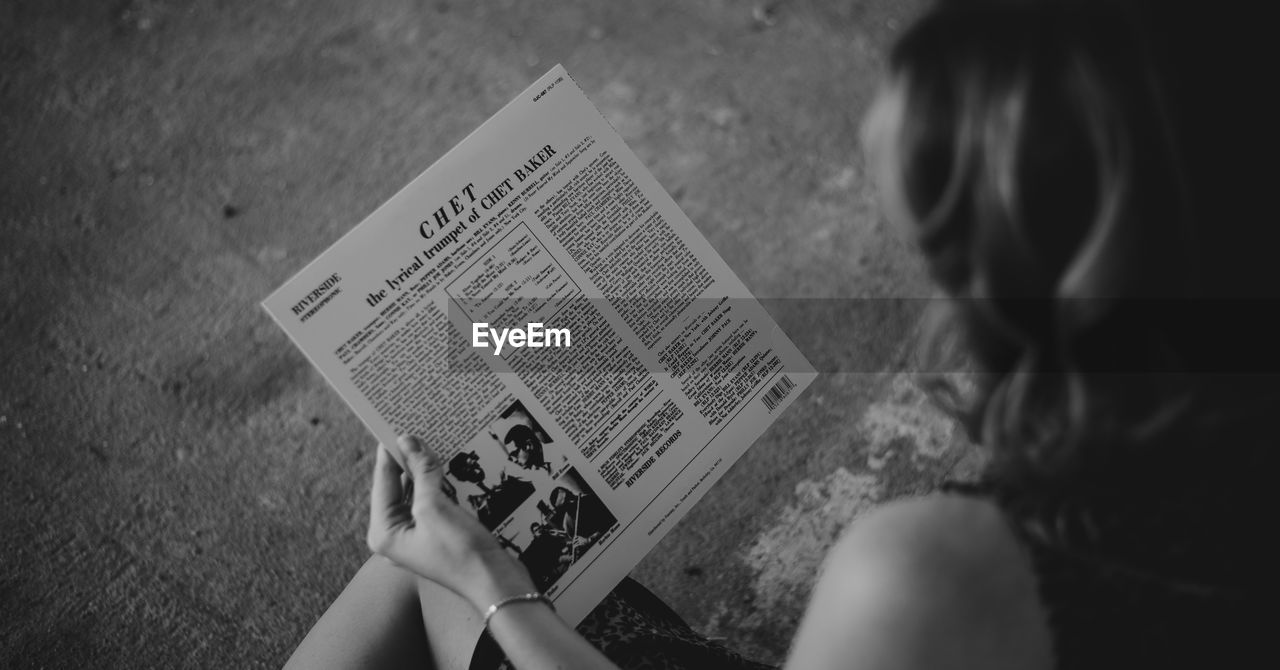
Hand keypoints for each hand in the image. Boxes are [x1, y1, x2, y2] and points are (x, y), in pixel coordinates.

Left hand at [367, 435, 536, 613]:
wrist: (496, 581)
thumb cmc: (460, 552)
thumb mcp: (435, 506)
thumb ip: (421, 471)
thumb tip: (409, 441)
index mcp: (383, 532)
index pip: (383, 482)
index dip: (391, 452)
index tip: (395, 423)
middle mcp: (396, 534)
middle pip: (398, 486)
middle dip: (409, 459)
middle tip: (417, 427)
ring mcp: (417, 535)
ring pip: (416, 491)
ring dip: (426, 470)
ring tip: (434, 440)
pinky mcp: (437, 533)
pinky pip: (433, 500)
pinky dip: (439, 483)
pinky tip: (449, 465)